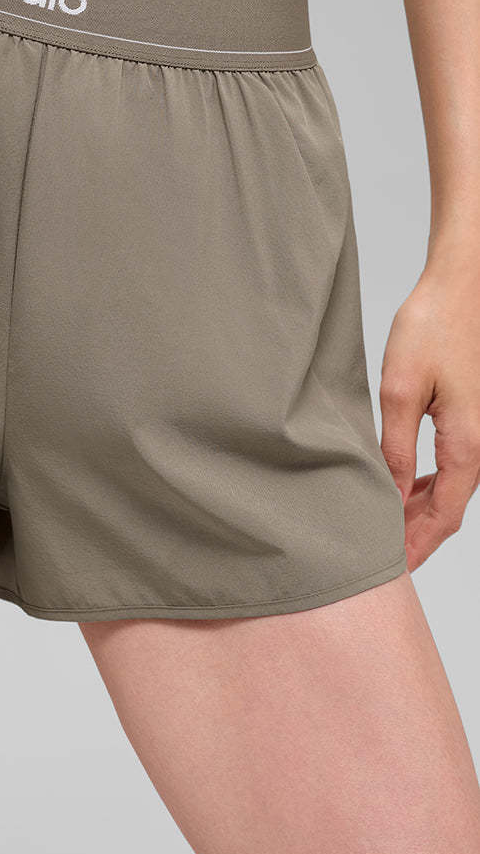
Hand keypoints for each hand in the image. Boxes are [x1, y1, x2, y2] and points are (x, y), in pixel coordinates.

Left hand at [380, 266, 479, 569]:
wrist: (464, 283)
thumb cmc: (434, 325)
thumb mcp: (400, 389)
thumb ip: (394, 447)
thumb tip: (388, 494)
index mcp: (467, 444)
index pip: (442, 516)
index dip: (416, 547)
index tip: (392, 570)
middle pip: (449, 508)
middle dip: (416, 535)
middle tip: (382, 556)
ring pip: (452, 487)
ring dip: (421, 509)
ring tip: (386, 525)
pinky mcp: (472, 414)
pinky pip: (453, 463)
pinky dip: (428, 483)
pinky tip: (404, 483)